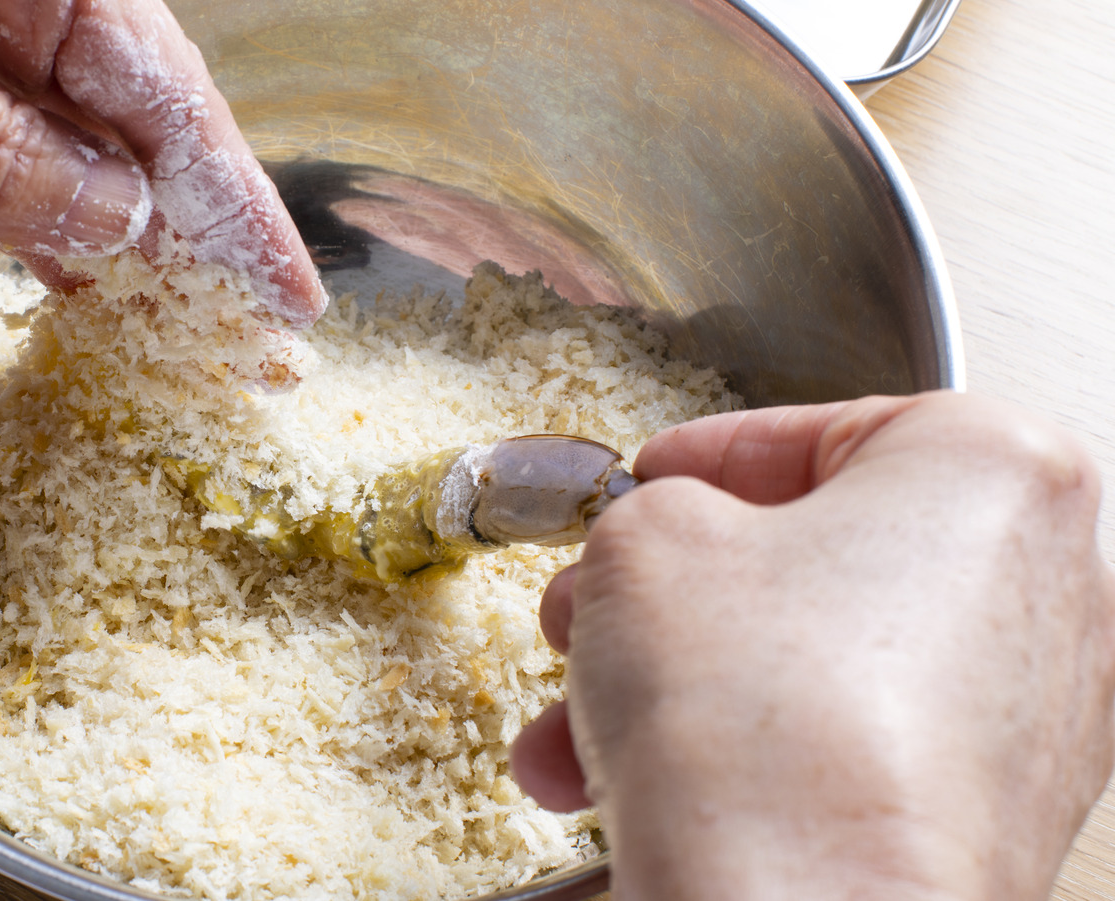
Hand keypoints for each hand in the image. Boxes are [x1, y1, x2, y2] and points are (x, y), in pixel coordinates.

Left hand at [0, 0, 324, 325]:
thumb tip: (114, 222)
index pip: (159, 81)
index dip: (231, 193)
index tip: (285, 284)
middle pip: (121, 117)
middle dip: (186, 224)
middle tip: (249, 324)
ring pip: (54, 146)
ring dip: (114, 234)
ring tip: (179, 317)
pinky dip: (27, 223)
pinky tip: (73, 275)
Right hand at [511, 392, 1114, 900]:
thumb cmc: (764, 724)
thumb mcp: (645, 543)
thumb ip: (653, 509)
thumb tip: (663, 543)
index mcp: (995, 471)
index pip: (824, 429)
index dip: (704, 457)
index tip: (649, 482)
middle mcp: (1047, 588)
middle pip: (817, 560)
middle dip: (674, 593)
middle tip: (600, 605)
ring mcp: (1036, 717)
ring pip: (817, 664)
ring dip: (682, 684)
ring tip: (585, 727)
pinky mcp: (994, 818)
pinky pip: (847, 749)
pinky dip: (748, 753)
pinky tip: (642, 782)